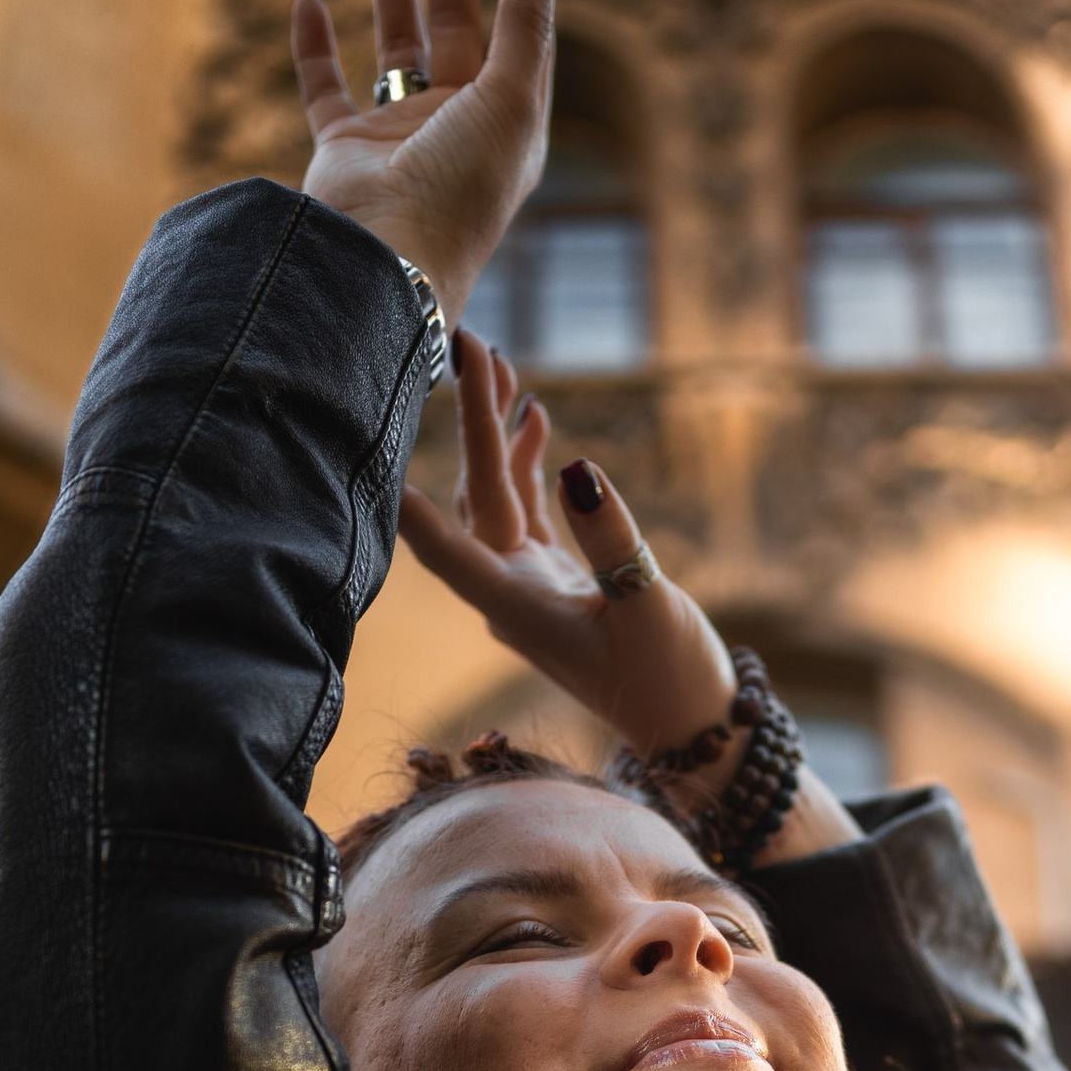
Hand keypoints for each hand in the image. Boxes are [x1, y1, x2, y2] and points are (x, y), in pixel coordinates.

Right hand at [292, 0, 570, 319]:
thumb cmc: (462, 188)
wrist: (389, 261)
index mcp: (507, 121)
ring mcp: (398, 139)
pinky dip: (315, 46)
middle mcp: (455, 126)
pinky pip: (326, 88)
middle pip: (451, 15)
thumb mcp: (513, 94)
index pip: (516, 32)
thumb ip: (528, 14)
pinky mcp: (343, 153)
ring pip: (393, 39)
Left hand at [399, 334, 739, 757]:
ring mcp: (528, 586)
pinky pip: (524, 510)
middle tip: (471, 343)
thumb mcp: (648, 606)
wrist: (692, 727)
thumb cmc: (672, 679)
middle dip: (471, 421)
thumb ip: (611, 539)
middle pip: (474, 498)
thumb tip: (575, 467)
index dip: (412, 508)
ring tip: (499, 361)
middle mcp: (509, 594)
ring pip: (495, 497)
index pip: (449, 550)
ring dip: (494, 434)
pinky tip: (534, 418)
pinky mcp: (553, 581)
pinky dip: (525, 464)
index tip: (379, 457)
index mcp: (519, 608)